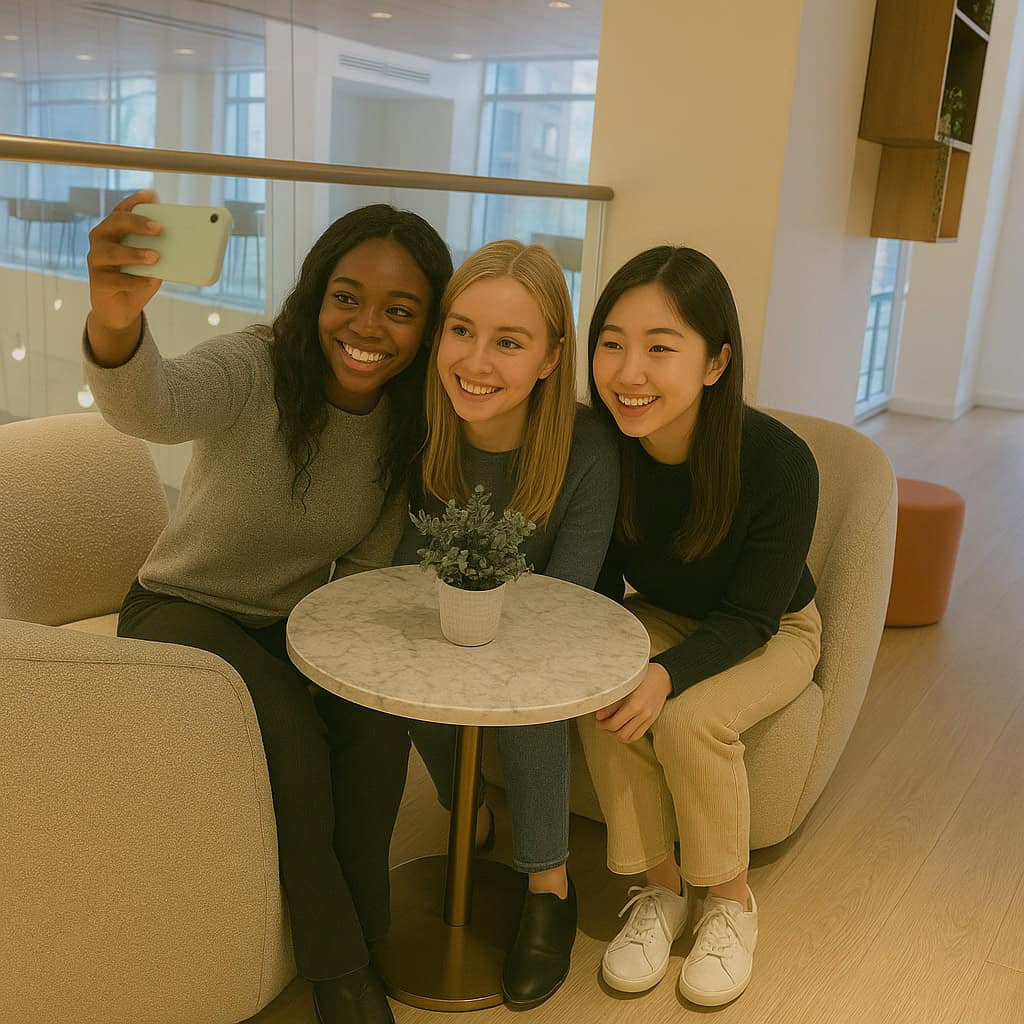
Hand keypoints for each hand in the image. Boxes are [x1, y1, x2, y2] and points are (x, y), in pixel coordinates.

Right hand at [86, 190, 162, 337]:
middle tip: (158, 227)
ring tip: (155, 257)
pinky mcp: (97, 281)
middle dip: (137, 223)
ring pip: (113, 252)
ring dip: (135, 253)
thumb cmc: (137, 279)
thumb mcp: (152, 263)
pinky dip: (134, 280)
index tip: (152, 195)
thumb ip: (160, 250)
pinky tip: (149, 281)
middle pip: (115, 223)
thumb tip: (185, 244)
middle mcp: (101, 239)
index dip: (134, 201)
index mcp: (114, 230)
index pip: (122, 209)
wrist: (120, 309)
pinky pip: (115, 279)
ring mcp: (97, 259)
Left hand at [595, 662, 671, 741]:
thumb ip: (612, 703)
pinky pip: (637, 735)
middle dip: (608, 731)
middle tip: (602, 724)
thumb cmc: (642, 678)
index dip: (602, 725)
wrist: (662, 677)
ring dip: (617, 735)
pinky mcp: (651, 721)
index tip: (598, 720)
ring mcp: (648, 719)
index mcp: (634, 705)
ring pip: (629, 737)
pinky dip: (627, 736)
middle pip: (620, 733)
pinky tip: (621, 728)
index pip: (614, 724)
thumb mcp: (624, 687)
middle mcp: (643, 715)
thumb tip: (599, 716)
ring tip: (611, 727)